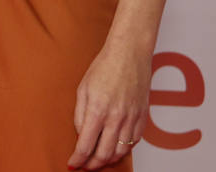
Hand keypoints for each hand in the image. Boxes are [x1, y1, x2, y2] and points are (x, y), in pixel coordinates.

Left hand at [67, 40, 150, 168]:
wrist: (129, 55)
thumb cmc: (103, 68)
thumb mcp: (83, 89)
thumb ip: (80, 115)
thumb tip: (81, 135)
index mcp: (98, 110)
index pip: (86, 145)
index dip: (78, 159)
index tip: (72, 163)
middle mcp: (117, 118)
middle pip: (104, 153)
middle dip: (93, 164)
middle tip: (84, 166)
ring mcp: (132, 119)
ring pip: (121, 151)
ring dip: (108, 160)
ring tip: (98, 161)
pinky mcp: (143, 118)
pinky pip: (134, 142)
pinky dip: (123, 150)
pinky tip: (115, 149)